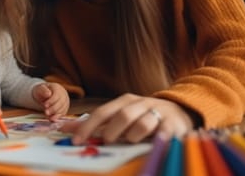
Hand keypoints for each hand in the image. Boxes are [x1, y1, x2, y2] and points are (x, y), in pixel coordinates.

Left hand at [32, 83, 69, 120]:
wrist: (46, 94)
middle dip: (53, 109)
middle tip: (46, 112)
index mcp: (58, 88)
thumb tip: (48, 94)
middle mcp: (63, 95)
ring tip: (48, 117)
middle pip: (61, 103)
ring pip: (62, 109)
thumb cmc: (42, 91)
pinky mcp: (64, 108)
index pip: (57, 95)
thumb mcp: (40, 89)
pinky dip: (57, 117)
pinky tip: (52, 119)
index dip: (51, 101)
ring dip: (55, 114)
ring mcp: (65, 102)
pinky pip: (62, 113)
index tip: (45, 105)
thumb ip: (43, 90)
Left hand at [60, 93, 196, 143]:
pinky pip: (164, 132)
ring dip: (133, 136)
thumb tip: (65, 127)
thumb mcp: (120, 116)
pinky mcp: (173, 125)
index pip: (103, 112)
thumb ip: (95, 123)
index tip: (76, 140)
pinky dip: (157, 139)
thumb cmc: (143, 117)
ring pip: (143, 124)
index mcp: (125, 101)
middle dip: (112, 130)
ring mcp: (158, 113)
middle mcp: (141, 104)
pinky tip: (153, 143)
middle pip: (123, 115)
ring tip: (131, 141)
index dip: (88, 126)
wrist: (179, 111)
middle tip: (107, 141)